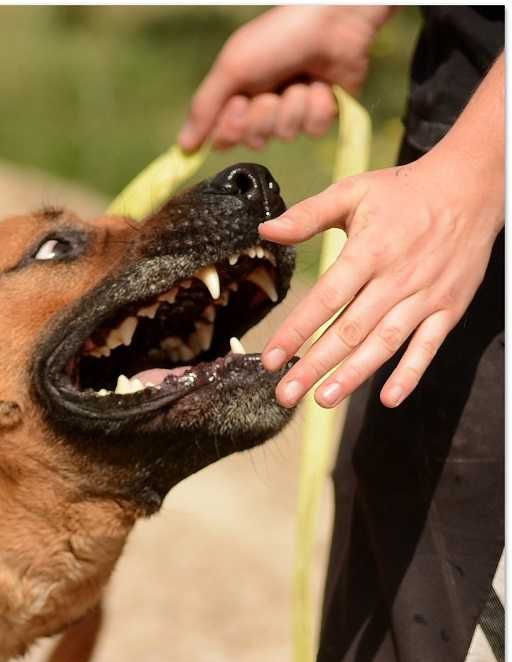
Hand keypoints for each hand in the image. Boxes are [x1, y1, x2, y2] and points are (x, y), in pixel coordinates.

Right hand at [177, 6, 391, 150]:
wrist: (331, 21)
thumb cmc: (277, 37)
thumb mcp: (231, 68)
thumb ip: (204, 108)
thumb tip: (182, 148)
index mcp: (236, 96)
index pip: (224, 137)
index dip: (232, 128)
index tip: (240, 102)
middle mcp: (262, 107)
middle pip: (254, 140)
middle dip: (264, 115)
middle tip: (272, 90)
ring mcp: (293, 110)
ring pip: (286, 134)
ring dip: (293, 106)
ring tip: (301, 80)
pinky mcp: (322, 112)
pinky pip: (314, 129)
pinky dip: (317, 107)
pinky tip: (321, 84)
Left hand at [258, 153, 503, 409]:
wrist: (471, 187)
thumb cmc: (404, 192)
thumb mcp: (352, 192)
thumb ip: (308, 215)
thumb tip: (266, 231)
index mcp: (369, 251)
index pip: (326, 298)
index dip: (297, 330)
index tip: (271, 358)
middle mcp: (397, 278)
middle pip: (350, 330)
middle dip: (315, 365)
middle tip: (286, 393)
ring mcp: (425, 296)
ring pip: (384, 344)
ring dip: (353, 375)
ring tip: (322, 399)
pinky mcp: (449, 307)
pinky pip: (428, 346)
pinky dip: (410, 373)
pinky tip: (388, 398)